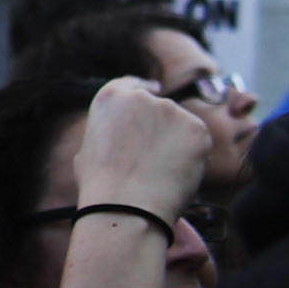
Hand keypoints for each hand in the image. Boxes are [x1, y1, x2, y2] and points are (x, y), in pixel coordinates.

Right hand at [73, 77, 211, 220]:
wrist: (126, 204)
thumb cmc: (101, 184)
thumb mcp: (89, 148)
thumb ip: (110, 133)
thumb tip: (122, 139)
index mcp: (110, 97)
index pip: (132, 83)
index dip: (144, 87)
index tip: (156, 89)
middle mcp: (142, 97)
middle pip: (160, 108)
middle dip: (162, 128)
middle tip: (157, 157)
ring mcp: (172, 110)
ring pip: (181, 127)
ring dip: (178, 143)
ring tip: (163, 172)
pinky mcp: (197, 129)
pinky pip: (198, 142)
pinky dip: (193, 157)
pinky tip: (177, 175)